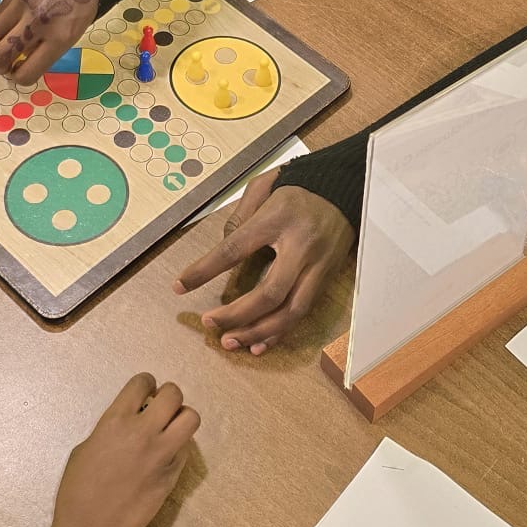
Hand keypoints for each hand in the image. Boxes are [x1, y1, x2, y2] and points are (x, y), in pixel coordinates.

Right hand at [0, 0, 99, 82]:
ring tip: (0, 48)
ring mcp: (23, 3)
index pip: (27, 71)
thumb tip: (27, 59)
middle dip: (0, 67)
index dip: (20, 78)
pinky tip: (7, 26)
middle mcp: (38, 22)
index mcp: (59, 37)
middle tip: (2, 68)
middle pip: (3, 55)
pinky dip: (0, 24)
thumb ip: (53, 46)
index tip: (18, 75)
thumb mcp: (78, 28)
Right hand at [48, 373, 199, 526]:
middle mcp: (143, 432)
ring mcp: (162, 454)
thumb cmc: (77, 490)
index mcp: (115, 421)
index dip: (146, 384)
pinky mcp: (172, 475)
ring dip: (180, 418)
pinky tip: (163, 458)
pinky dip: (177, 447)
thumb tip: (131, 422)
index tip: (145, 391)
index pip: (142, 383)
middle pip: (173, 394)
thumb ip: (112, 428)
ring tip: (169, 429)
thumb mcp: (86, 447)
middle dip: (167, 396)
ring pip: (190, 418)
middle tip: (159, 408)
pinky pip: (184, 449)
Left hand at [177, 175, 352, 353]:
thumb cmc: (299, 184)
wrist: (347, 186)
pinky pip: (304, 312)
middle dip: (237, 315)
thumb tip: (221, 249)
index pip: (235, 249)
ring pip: (291, 312)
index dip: (204, 270)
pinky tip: (260, 343)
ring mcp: (317, 265)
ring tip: (232, 342)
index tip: (179, 286)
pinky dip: (281, 332)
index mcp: (277, 218)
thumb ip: (240, 214)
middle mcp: (300, 246)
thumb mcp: (264, 185)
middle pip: (270, 293)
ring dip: (259, 332)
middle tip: (210, 324)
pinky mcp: (327, 277)